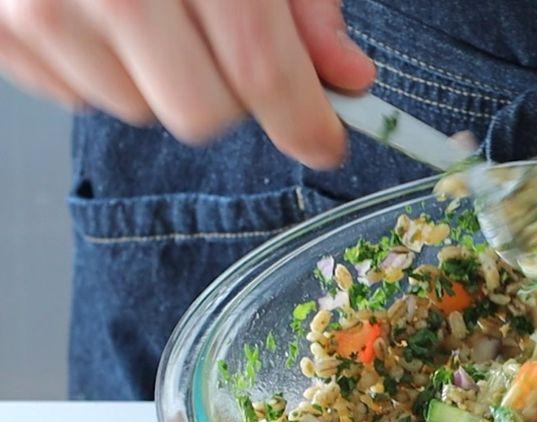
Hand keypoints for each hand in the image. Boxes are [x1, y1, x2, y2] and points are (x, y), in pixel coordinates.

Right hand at [0, 0, 374, 167]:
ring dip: (162, 79)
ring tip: (155, 9)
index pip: (259, 66)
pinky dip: (103, 67)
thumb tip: (348, 76)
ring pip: (137, 109)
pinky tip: (101, 13)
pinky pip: (76, 95)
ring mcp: (38, 7)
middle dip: (233, 96)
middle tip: (230, 48)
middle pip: (199, 112)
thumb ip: (303, 3)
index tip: (326, 141)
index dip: (303, 119)